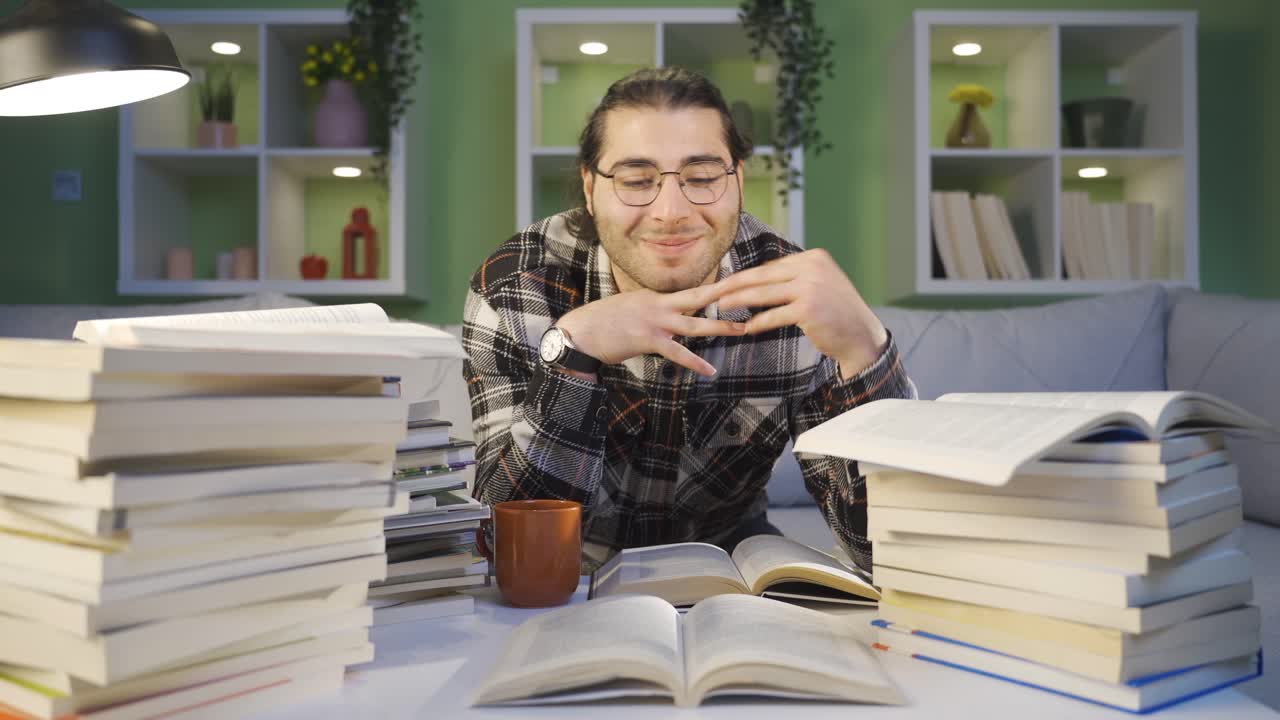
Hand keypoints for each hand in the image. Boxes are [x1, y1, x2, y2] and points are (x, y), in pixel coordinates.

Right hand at [554, 283, 745, 377]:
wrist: (580, 332)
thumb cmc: (604, 322)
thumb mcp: (633, 308)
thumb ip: (655, 310)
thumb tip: (672, 315)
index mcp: (656, 296)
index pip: (693, 289)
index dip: (717, 285)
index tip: (740, 280)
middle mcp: (659, 304)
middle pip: (699, 297)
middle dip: (726, 294)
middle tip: (752, 290)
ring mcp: (654, 322)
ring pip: (694, 324)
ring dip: (719, 327)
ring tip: (742, 329)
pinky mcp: (648, 340)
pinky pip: (677, 353)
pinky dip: (694, 363)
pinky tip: (710, 371)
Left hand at [713, 249, 887, 378]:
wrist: (861, 336)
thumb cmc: (836, 313)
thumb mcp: (819, 284)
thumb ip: (794, 278)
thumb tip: (758, 278)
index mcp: (814, 257)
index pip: (771, 267)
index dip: (746, 276)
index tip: (727, 283)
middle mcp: (812, 267)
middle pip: (762, 276)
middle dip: (734, 284)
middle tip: (712, 291)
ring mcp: (810, 287)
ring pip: (764, 294)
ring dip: (738, 301)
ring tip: (720, 306)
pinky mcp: (807, 308)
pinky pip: (774, 315)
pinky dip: (758, 322)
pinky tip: (746, 328)